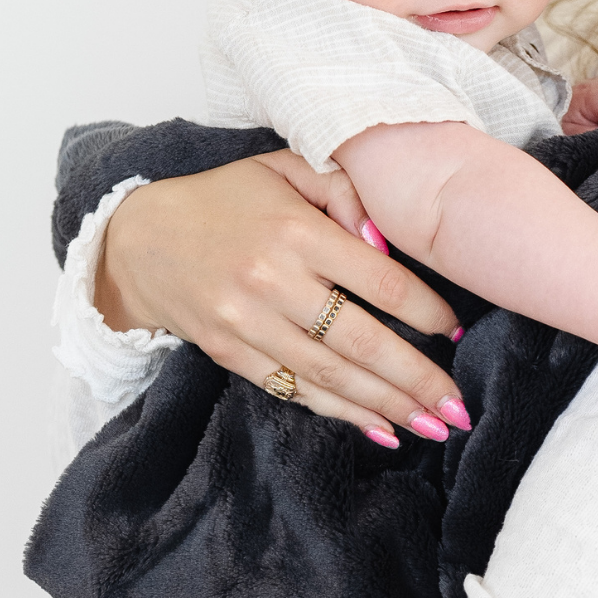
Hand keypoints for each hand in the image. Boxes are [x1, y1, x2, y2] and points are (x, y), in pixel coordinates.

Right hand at [95, 151, 468, 444]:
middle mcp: (273, 282)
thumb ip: (343, 190)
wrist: (138, 240)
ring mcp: (248, 324)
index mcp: (296, 232)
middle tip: (458, 407)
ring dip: (387, 406)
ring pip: (331, 376)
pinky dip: (340, 413)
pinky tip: (379, 429)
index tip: (457, 331)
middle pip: (362, 342)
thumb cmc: (226, 199)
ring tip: (433, 426)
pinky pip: (295, 391)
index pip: (379, 282)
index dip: (426, 311)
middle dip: (417, 379)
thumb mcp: (284, 168)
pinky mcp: (230, 354)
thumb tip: (387, 240)